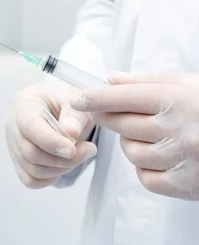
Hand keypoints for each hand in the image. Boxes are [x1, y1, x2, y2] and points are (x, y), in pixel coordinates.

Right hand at [6, 81, 97, 188]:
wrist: (56, 105)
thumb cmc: (64, 101)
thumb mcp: (74, 101)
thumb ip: (74, 115)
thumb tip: (71, 132)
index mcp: (23, 105)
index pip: (29, 127)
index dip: (50, 141)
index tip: (73, 149)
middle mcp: (12, 126)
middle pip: (31, 153)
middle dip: (63, 158)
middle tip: (89, 150)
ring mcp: (13, 146)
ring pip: (32, 169)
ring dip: (61, 168)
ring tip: (80, 155)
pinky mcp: (18, 161)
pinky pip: (30, 180)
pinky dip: (50, 179)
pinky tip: (64, 165)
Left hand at [70, 71, 198, 199]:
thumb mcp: (189, 84)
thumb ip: (147, 82)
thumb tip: (111, 79)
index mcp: (177, 100)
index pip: (122, 98)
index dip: (94, 98)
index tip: (77, 99)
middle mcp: (178, 130)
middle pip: (120, 124)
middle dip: (109, 117)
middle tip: (111, 112)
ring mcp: (183, 159)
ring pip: (131, 151)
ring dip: (130, 142)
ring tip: (149, 133)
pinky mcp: (188, 185)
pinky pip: (146, 177)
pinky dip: (145, 167)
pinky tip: (159, 155)